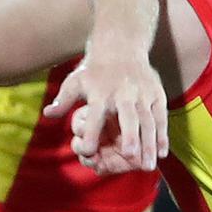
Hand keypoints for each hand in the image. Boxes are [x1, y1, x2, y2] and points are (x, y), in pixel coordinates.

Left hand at [43, 52, 166, 170]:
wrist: (120, 46)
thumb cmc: (94, 71)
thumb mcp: (74, 81)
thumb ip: (63, 100)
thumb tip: (47, 114)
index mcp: (100, 92)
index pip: (95, 114)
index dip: (90, 132)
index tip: (87, 151)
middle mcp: (122, 93)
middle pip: (128, 116)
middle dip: (131, 136)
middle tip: (131, 158)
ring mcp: (142, 94)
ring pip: (148, 120)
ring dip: (150, 142)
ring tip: (149, 165)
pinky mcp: (157, 94)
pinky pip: (161, 116)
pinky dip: (163, 134)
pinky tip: (163, 153)